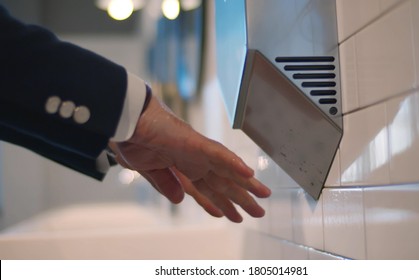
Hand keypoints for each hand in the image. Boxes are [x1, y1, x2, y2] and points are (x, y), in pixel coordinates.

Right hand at [109, 95, 270, 222]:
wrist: (125, 122)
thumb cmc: (133, 139)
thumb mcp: (149, 171)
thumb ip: (166, 184)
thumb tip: (179, 200)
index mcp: (183, 166)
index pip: (206, 189)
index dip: (220, 204)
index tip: (232, 216)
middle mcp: (195, 160)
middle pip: (223, 183)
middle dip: (240, 199)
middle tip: (257, 212)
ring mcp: (197, 152)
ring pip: (228, 170)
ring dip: (246, 184)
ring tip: (264, 195)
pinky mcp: (195, 144)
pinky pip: (219, 155)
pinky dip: (234, 164)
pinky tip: (249, 174)